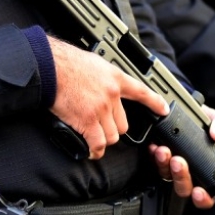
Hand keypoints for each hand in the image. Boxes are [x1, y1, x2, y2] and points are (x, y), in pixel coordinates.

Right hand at [48, 36, 168, 159]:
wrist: (50, 67)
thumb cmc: (65, 62)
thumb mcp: (94, 63)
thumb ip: (103, 77)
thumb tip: (102, 84)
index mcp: (115, 78)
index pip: (142, 91)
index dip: (155, 102)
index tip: (164, 110)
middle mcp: (112, 95)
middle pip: (124, 123)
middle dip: (114, 128)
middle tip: (102, 128)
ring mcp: (101, 109)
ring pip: (112, 135)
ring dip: (103, 139)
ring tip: (94, 138)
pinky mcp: (87, 121)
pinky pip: (97, 143)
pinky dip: (94, 150)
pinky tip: (91, 152)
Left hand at [149, 104, 214, 208]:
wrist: (186, 112)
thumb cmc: (205, 123)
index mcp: (208, 172)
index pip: (208, 196)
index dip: (203, 198)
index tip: (199, 191)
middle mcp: (190, 174)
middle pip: (184, 188)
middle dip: (181, 176)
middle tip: (178, 161)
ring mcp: (173, 168)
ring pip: (167, 176)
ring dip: (164, 165)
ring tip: (164, 150)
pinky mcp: (159, 160)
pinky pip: (154, 163)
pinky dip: (153, 156)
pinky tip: (154, 146)